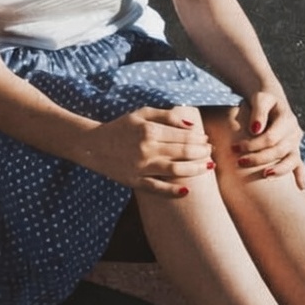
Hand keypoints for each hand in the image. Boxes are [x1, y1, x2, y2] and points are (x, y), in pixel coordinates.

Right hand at [79, 106, 212, 196]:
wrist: (94, 145)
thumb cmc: (121, 127)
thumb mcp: (141, 113)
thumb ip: (166, 116)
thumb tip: (191, 125)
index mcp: (149, 130)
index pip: (183, 135)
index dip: (199, 138)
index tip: (206, 139)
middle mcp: (146, 148)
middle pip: (183, 152)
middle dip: (202, 152)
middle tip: (210, 152)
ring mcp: (141, 167)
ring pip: (176, 170)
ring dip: (196, 169)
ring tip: (208, 167)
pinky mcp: (134, 181)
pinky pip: (157, 188)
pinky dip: (173, 191)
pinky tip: (186, 190)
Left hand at [232, 91, 304, 189]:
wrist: (271, 101)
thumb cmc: (262, 100)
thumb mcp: (260, 99)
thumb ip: (259, 111)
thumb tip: (255, 130)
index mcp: (287, 119)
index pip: (271, 138)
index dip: (253, 144)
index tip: (235, 147)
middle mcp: (294, 132)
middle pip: (279, 150)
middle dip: (259, 158)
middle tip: (240, 162)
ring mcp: (295, 143)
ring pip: (291, 160)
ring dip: (278, 170)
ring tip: (265, 175)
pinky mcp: (294, 151)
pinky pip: (300, 165)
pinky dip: (301, 176)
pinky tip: (301, 188)